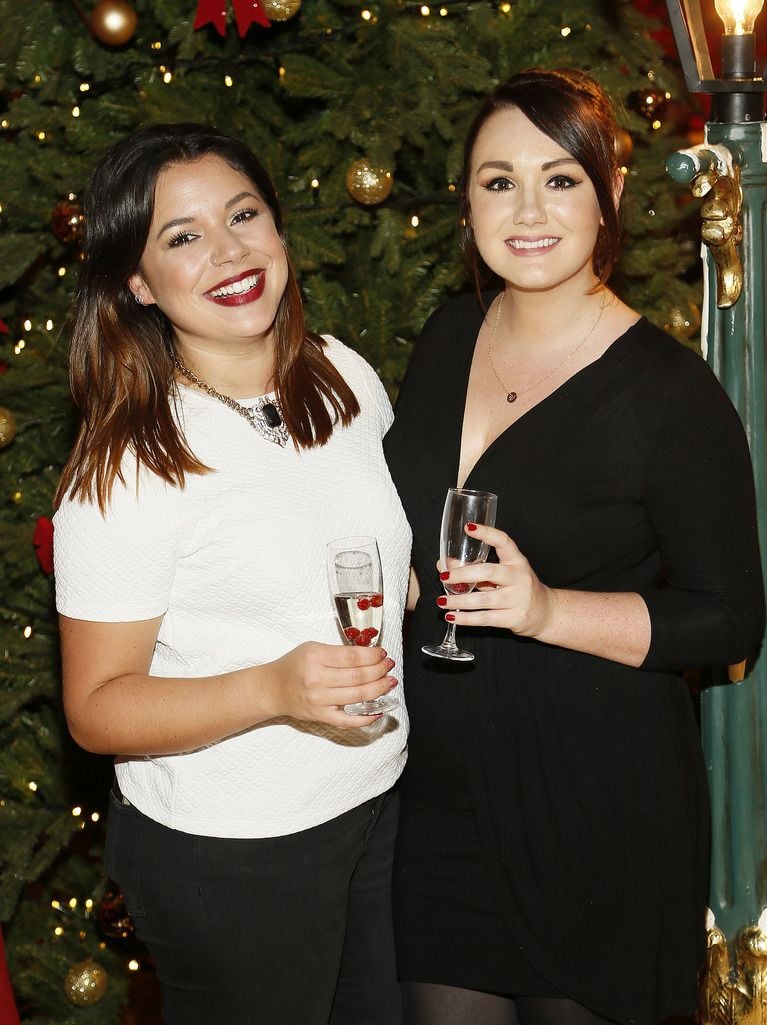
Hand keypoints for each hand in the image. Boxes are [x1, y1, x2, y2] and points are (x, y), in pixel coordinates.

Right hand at [267, 641, 396, 727]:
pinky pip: (347, 721)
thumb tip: (369, 655)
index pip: (353, 656)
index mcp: (315, 657)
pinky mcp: (320, 716)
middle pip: (358, 676)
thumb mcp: (313, 648)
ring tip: (389, 682)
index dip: (373, 656)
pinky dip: (366, 718)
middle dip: (380, 671)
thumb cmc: (294, 665)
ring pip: (358, 696)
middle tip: (389, 666)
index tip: (382, 654)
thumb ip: (338, 652)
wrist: (272, 688)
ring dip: (379, 689)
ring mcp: (319, 700)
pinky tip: (379, 711)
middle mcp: (317, 679)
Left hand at [436, 523, 552, 638]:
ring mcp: (518, 599)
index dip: (487, 533)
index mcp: (517, 561)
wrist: (545, 613)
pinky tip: (452, 616)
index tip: (468, 528)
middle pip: (489, 572)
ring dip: (459, 600)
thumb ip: (476, 569)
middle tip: (445, 576)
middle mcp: (520, 578)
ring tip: (442, 601)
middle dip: (463, 574)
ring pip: (483, 599)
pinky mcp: (514, 618)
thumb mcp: (502, 574)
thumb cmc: (519, 589)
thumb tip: (445, 565)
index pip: (504, 542)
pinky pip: (485, 618)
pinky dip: (466, 619)